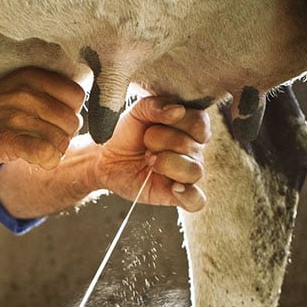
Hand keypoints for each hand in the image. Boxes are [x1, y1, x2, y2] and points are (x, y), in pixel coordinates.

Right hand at [0, 67, 85, 170]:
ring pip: (62, 141)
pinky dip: (45, 162)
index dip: (68, 114)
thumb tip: (77, 113)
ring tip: (31, 150)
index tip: (50, 122)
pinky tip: (31, 160)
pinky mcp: (8, 140)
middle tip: (39, 140)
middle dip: (61, 136)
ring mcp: (18, 116)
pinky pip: (47, 154)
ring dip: (51, 152)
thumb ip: (45, 94)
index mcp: (33, 77)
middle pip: (72, 122)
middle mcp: (28, 93)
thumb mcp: (15, 89)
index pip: (77, 96)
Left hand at [95, 96, 209, 211]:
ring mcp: (187, 174)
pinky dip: (189, 195)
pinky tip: (174, 188)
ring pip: (195, 171)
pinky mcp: (176, 195)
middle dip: (161, 142)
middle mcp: (194, 151)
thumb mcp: (137, 111)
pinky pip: (196, 200)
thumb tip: (177, 111)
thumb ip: (156, 105)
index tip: (155, 124)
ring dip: (167, 164)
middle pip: (191, 146)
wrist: (106, 158)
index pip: (200, 123)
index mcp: (190, 127)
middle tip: (145, 146)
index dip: (178, 123)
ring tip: (149, 161)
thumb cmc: (127, 134)